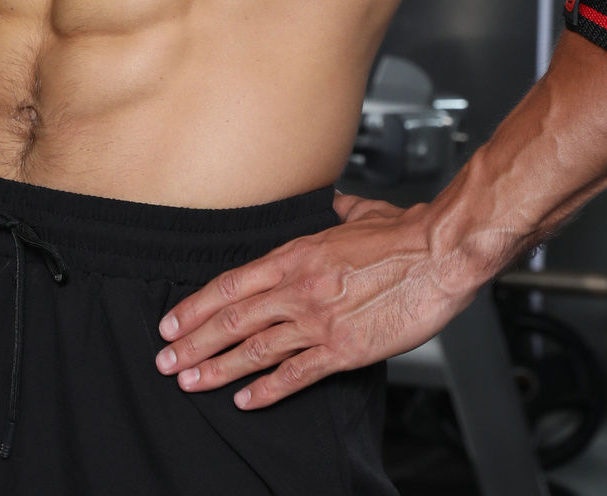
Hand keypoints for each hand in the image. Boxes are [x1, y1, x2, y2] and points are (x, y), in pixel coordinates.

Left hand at [154, 191, 479, 409]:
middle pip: (233, 319)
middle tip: (166, 360)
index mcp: (297, 253)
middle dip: (194, 342)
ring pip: (256, 349)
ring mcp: (320, 321)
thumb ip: (336, 214)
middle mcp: (300, 288)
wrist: (441, 254)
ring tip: (190, 382)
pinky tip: (245, 399)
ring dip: (218, 368)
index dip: (196, 307)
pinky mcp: (344, 350)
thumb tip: (331, 206)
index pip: (232, 284)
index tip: (173, 323)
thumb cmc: (405, 233)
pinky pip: (296, 374)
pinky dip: (267, 389)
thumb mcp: (358, 212)